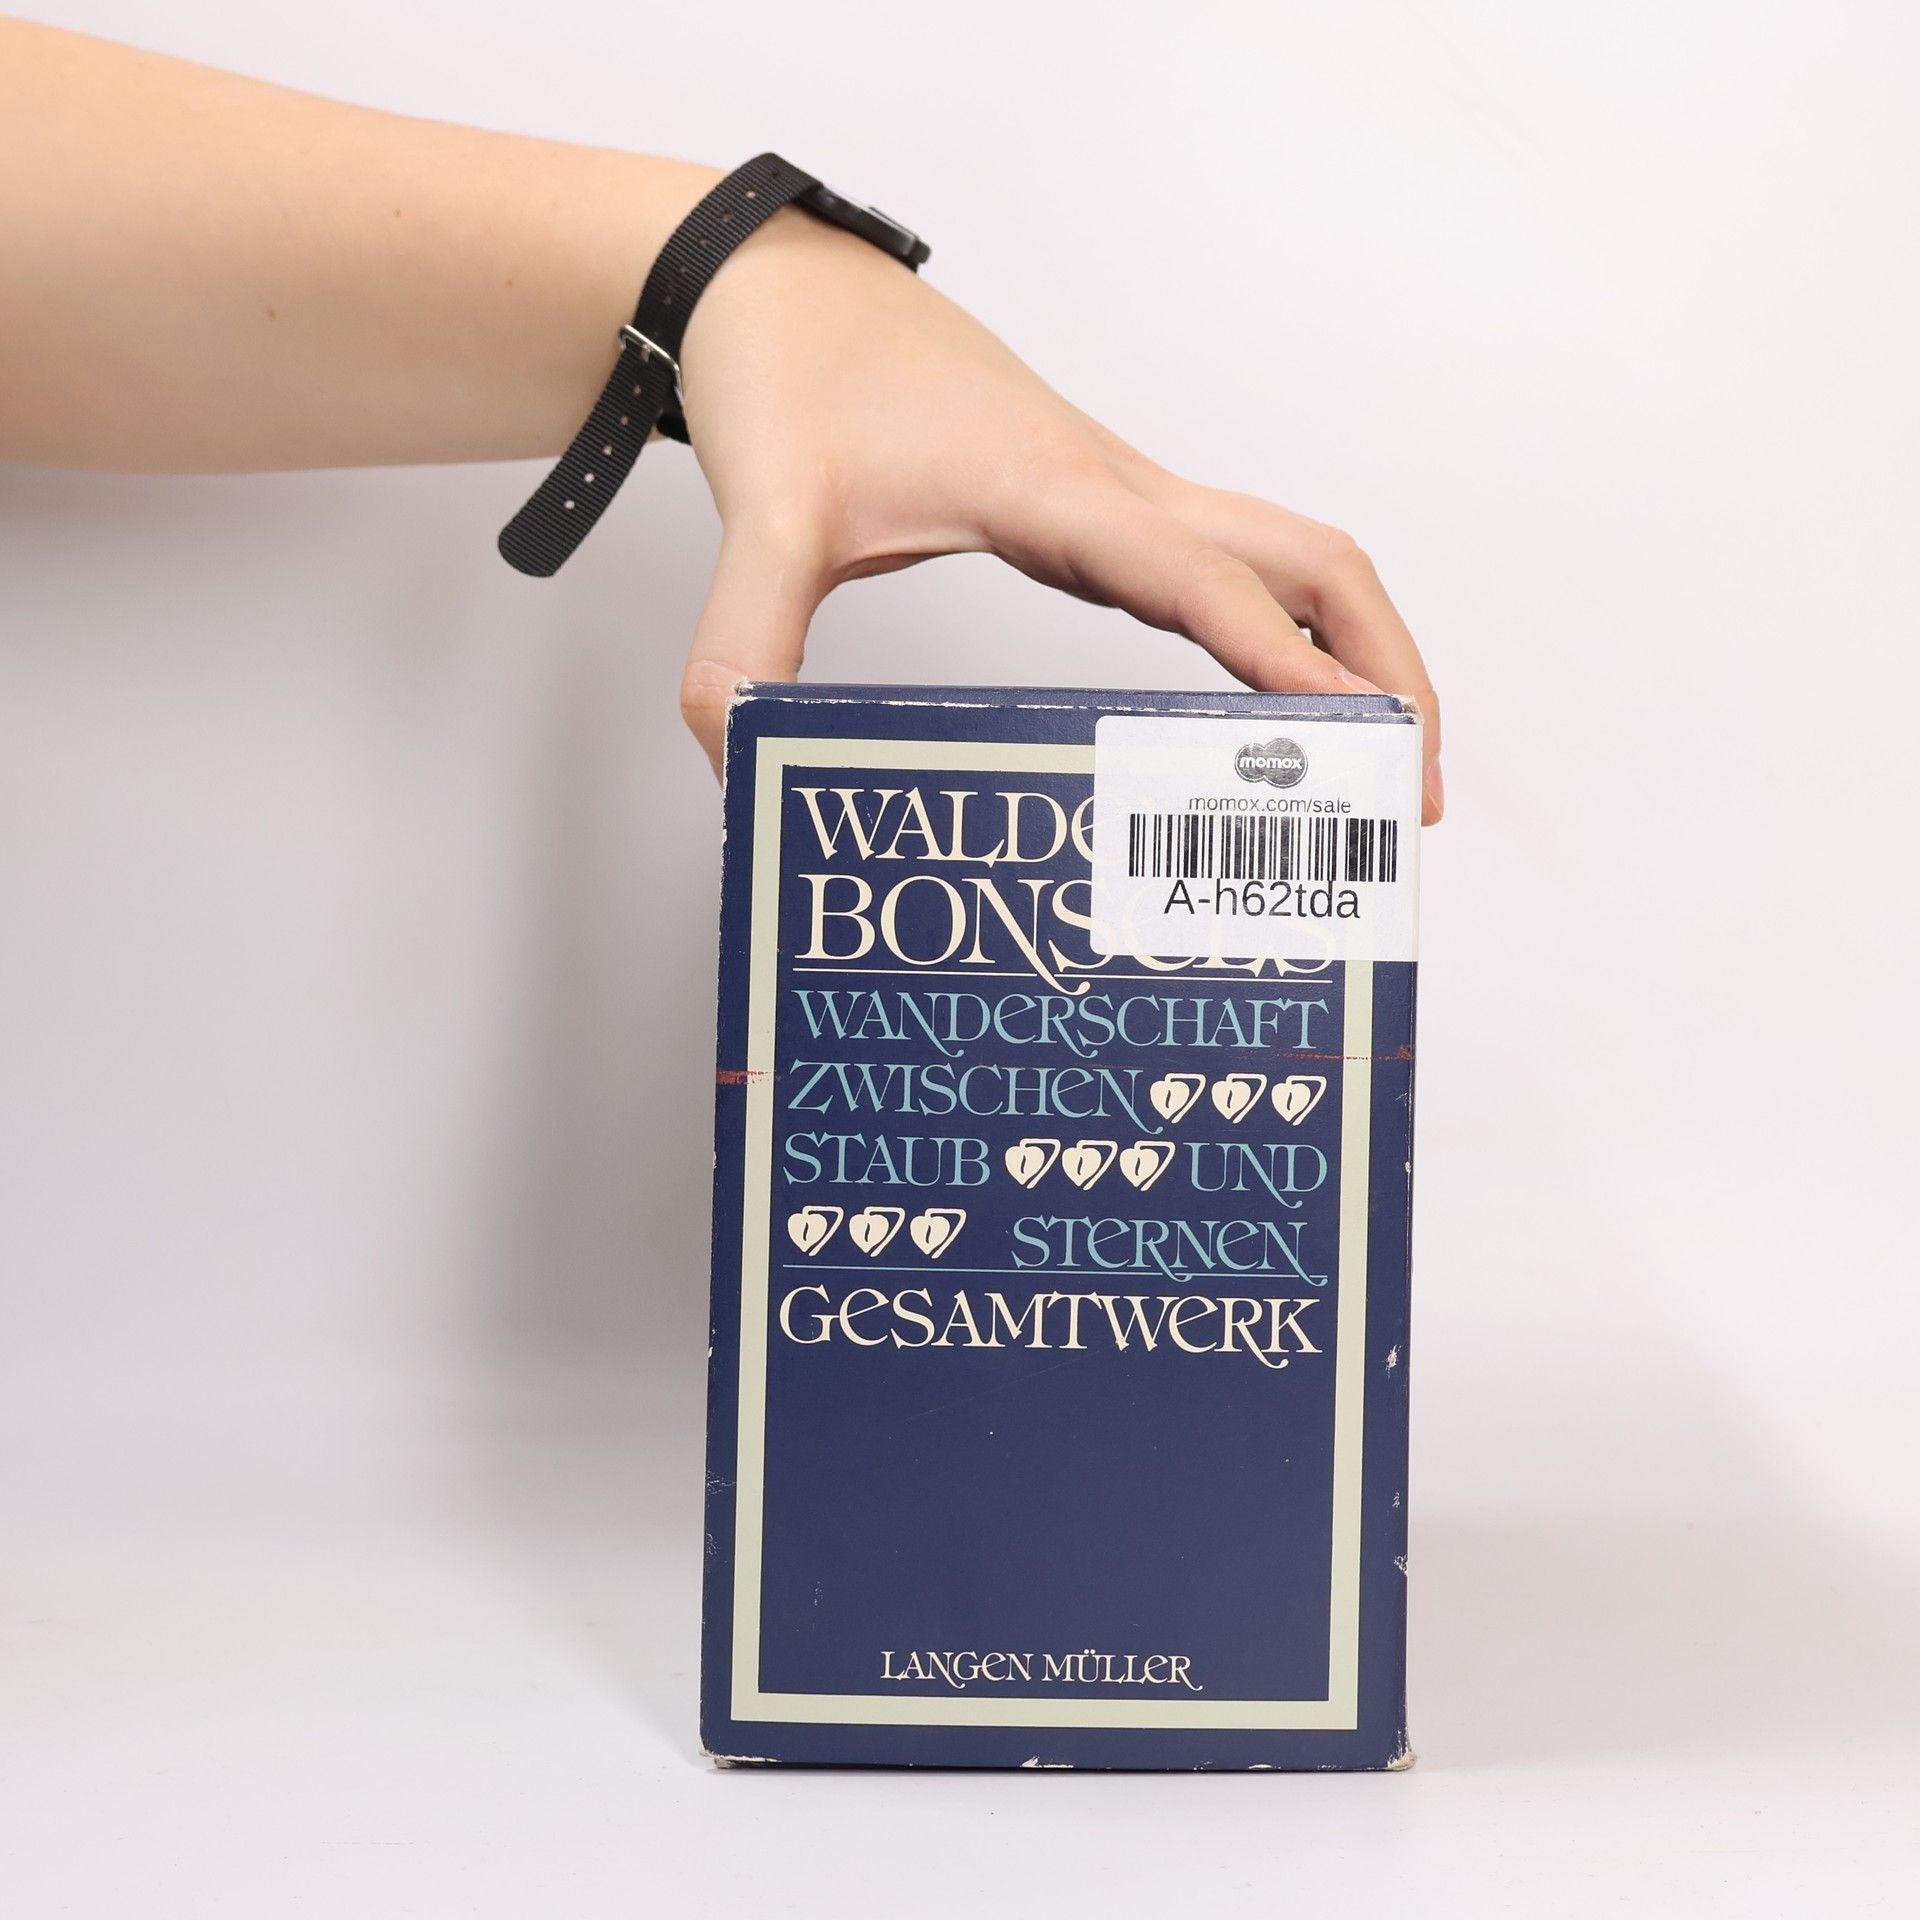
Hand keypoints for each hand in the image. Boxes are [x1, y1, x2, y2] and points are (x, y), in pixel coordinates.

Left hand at [677, 210, 1442, 821]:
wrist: (788, 295)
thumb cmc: (796, 382)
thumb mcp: (764, 519)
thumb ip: (743, 646)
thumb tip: (745, 764)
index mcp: (1060, 492)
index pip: (1207, 581)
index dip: (1285, 663)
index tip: (1355, 747)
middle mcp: (1122, 491)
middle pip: (1315, 561)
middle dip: (1386, 669)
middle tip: (1409, 794)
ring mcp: (1126, 499)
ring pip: (1297, 560)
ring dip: (1361, 651)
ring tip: (1381, 768)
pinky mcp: (1107, 513)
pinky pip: (1240, 571)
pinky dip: (1295, 636)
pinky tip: (1286, 707)